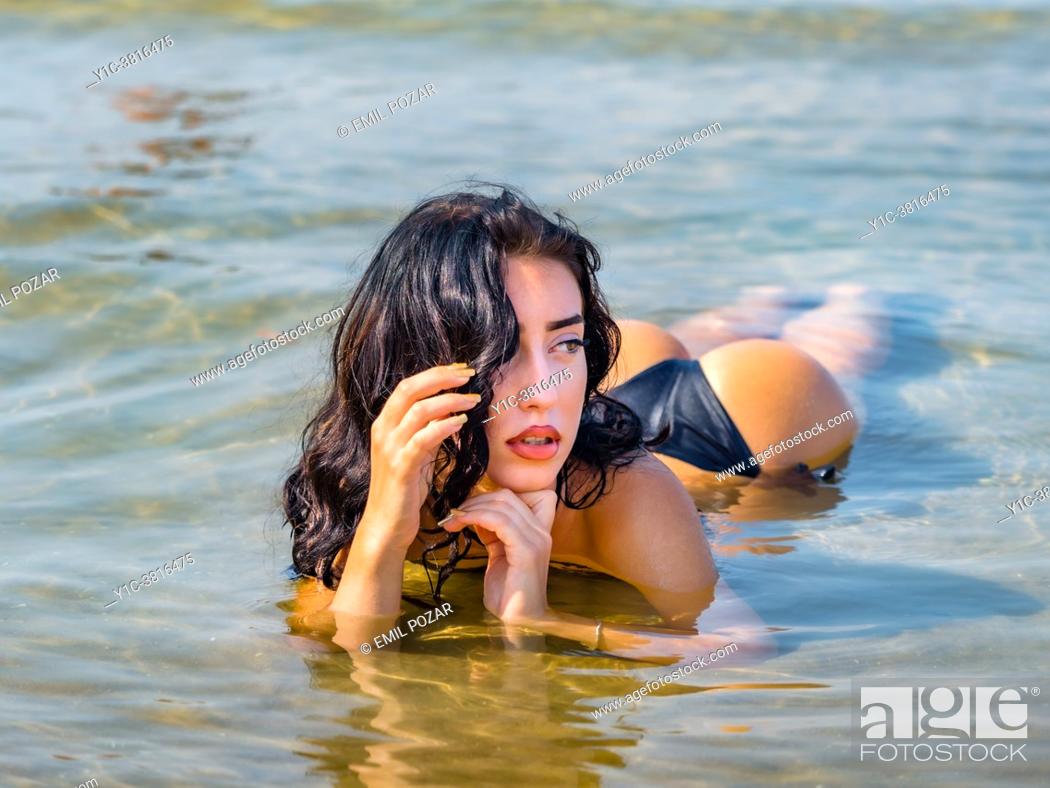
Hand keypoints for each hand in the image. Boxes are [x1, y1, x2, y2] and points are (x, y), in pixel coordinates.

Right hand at [360, 363, 479, 555]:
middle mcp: (383, 431)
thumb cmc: (405, 489)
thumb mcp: (417, 452)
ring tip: (474, 399)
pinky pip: (423, 439)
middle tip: (469, 375)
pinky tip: (462, 422)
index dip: (435, 373)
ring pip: (419, 411)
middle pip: (410, 389)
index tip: (461, 369)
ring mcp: (390, 449)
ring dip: (450, 400)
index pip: (408, 386)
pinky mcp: (401, 467)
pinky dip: (444, 426)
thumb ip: (427, 429)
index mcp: (385, 423)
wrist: (387, 524)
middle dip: (442, 378)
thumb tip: (450, 407)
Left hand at [439, 488, 557, 623]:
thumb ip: (494, 532)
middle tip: (453, 513)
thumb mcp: (500, 554)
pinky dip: (475, 516)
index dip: (498, 494)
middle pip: (507, 495)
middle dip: (476, 500)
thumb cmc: (508, 594)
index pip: (526, 493)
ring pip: (502, 503)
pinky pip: (498, 520)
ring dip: (471, 507)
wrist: (519, 624)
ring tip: (452, 520)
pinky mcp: (527, 551)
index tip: (474, 505)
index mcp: (538, 530)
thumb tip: (475, 511)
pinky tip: (460, 524)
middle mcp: (542, 531)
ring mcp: (537, 539)